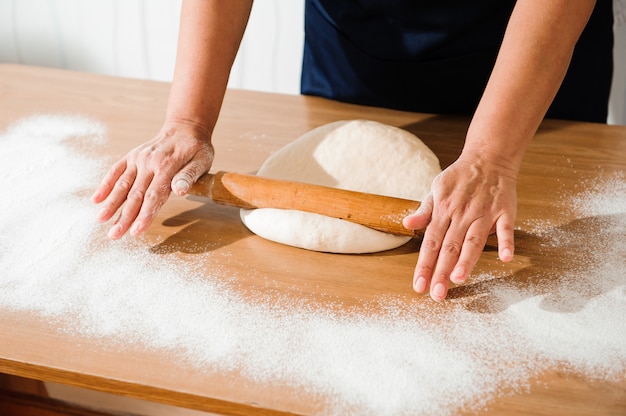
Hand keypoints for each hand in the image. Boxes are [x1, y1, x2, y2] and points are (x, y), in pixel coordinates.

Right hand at [91, 120, 213, 238]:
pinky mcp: (131, 156)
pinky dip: (105, 184)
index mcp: (167, 166)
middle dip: (124, 216)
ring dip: (111, 203)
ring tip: (101, 220)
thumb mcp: (202, 161)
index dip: (145, 215)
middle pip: (135, 194)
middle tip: (114, 235)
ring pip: (122, 184)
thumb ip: (189, 176)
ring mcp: (138, 159)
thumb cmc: (196, 148)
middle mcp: (149, 163)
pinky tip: (96, 199)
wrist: (185, 127)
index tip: (136, 232)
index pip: (154, 196)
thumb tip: (180, 191)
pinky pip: (116, 170)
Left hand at [403, 155, 517, 300]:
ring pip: (473, 239)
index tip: (419, 286)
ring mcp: (484, 213)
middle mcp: (462, 213)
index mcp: (443, 210)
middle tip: (437, 294)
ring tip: (459, 279)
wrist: (488, 157)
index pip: (431, 243)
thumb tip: (406, 223)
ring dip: (467, 259)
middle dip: (442, 271)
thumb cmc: (459, 178)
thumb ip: (424, 211)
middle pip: (450, 246)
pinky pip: (506, 228)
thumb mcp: (436, 190)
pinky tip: (505, 257)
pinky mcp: (505, 211)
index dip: (424, 265)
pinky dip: (506, 242)